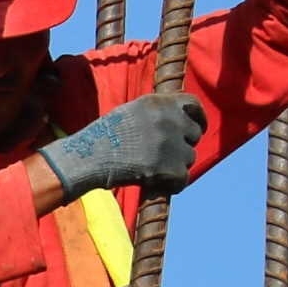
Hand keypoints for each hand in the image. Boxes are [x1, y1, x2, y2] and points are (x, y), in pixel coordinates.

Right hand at [37, 89, 207, 201]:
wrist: (88, 159)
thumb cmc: (104, 138)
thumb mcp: (131, 112)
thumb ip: (158, 113)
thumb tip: (182, 120)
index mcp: (159, 102)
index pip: (193, 104)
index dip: (198, 117)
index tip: (199, 127)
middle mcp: (169, 119)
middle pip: (194, 134)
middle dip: (182, 144)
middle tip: (162, 154)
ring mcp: (171, 143)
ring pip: (189, 157)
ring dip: (174, 165)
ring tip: (149, 167)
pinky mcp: (171, 167)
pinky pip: (182, 179)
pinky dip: (170, 184)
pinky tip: (152, 182)